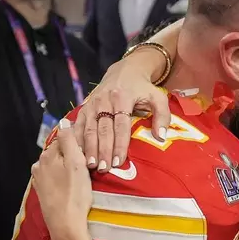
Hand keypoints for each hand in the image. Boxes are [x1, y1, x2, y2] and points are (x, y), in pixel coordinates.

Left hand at [32, 119, 92, 239]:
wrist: (66, 225)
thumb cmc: (75, 193)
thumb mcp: (76, 163)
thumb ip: (69, 140)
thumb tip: (64, 121)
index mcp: (47, 155)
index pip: (65, 138)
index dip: (80, 142)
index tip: (94, 148)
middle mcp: (39, 165)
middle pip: (60, 152)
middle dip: (74, 154)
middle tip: (91, 162)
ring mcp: (40, 179)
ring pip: (58, 165)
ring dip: (69, 166)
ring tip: (84, 174)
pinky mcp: (43, 192)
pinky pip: (56, 177)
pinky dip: (65, 177)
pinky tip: (73, 184)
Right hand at [74, 19, 182, 171]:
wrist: (125, 71)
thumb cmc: (143, 88)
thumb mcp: (157, 97)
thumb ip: (162, 116)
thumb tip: (161, 136)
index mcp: (123, 98)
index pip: (121, 125)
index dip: (119, 144)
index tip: (118, 161)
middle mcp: (104, 100)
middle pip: (103, 129)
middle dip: (102, 150)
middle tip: (103, 168)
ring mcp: (92, 104)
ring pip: (88, 128)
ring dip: (88, 148)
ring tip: (90, 166)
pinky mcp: (84, 106)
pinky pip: (78, 125)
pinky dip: (76, 140)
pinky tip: (76, 154)